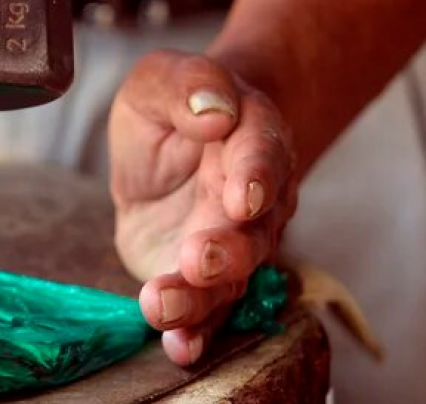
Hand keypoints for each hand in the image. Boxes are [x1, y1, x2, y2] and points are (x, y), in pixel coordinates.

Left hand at [109, 50, 297, 365]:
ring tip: (161, 304)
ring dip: (201, 298)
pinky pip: (210, 309)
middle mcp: (256, 198)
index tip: (241, 196)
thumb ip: (189, 86)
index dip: (255, 177)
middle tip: (198, 257)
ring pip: (232, 278)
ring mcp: (235, 241)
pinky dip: (196, 332)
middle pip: (253, 230)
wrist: (177, 142)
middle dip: (228, 249)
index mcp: (253, 138)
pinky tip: (178, 347)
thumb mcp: (162, 79)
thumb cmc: (176, 105)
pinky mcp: (204, 276)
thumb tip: (213, 112)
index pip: (263, 155)